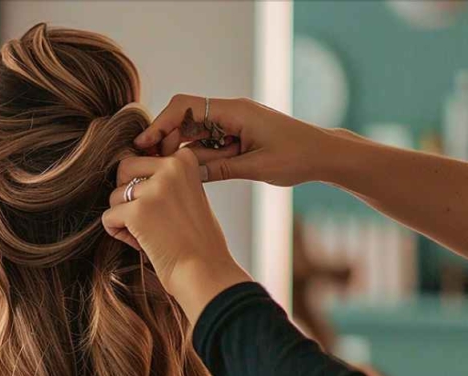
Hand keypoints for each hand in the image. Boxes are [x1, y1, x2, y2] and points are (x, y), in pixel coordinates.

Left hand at [101, 147, 250, 322]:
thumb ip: (165, 178)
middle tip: (147, 218)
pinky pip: (108, 217)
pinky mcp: (138, 212)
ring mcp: (154, 189)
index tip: (164, 208)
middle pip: (124, 169)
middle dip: (127, 194)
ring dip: (124, 217)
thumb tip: (128, 170)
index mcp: (183, 160)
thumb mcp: (188, 194)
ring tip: (148, 234)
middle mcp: (170, 168)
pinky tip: (140, 243)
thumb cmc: (197, 240)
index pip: (142, 160)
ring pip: (115, 196)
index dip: (143, 186)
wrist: (205, 272)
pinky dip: (117, 233)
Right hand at [133, 94, 335, 186]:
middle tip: (151, 168)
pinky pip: (208, 143)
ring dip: (180, 152)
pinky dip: (196, 156)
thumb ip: (218, 169)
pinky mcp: (236, 135)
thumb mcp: (256, 167)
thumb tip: (183, 174)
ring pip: (194, 133)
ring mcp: (233, 123)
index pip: (185, 107)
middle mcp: (230, 112)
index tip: (143, 145)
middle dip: (165, 141)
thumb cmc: (297, 157)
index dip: (160, 124)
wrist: (325, 154)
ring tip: (166, 175)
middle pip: (184, 119)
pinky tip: (187, 174)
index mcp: (234, 111)